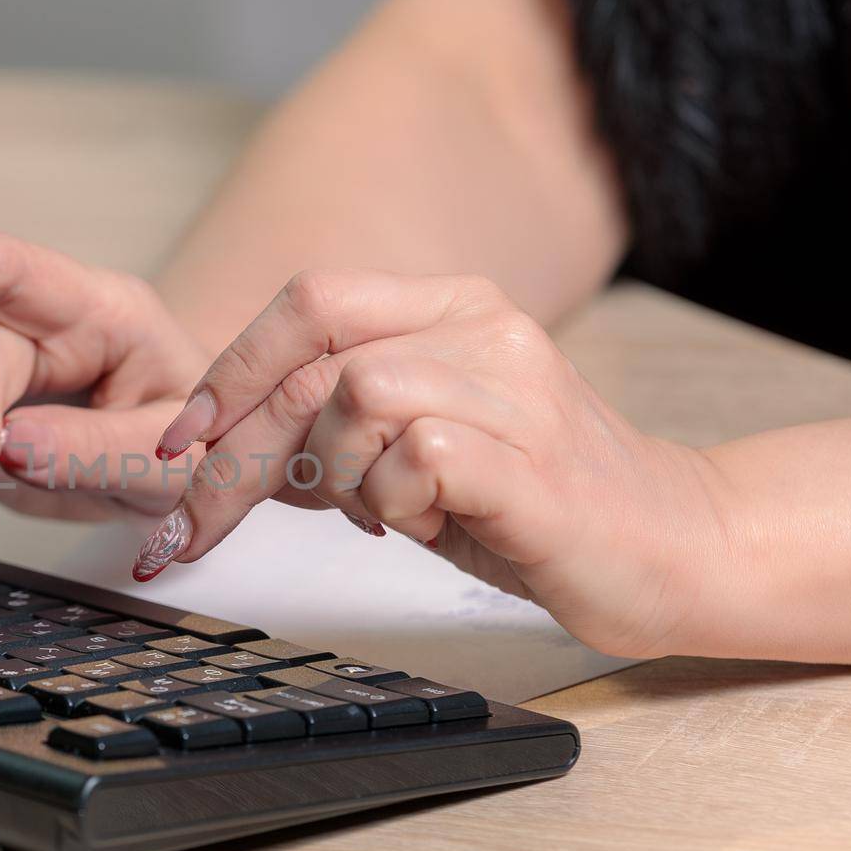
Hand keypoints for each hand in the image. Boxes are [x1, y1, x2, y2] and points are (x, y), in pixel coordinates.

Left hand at [135, 269, 727, 658]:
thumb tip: (215, 441)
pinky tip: (430, 525)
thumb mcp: (412, 445)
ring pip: (355, 397)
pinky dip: (393, 505)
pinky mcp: (532, 461)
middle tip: (198, 527)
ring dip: (336, 477)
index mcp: (450, 307)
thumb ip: (334, 421)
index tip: (180, 442)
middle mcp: (483, 328)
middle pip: (312, 359)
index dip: (229, 370)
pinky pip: (415, 458)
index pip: (308, 302)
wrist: (670, 548)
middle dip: (236, 453)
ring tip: (380, 515)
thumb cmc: (526, 504)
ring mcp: (515, 389)